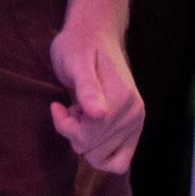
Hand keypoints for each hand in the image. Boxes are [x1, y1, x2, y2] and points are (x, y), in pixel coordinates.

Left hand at [49, 17, 144, 173]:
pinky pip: (120, 160)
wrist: (95, 35)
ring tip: (82, 114)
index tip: (58, 105)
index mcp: (121, 100)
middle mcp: (135, 114)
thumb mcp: (74, 61)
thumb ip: (87, 88)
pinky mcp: (134, 126)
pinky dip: (100, 150)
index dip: (65, 126)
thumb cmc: (77, 45)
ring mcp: (136, 122)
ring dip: (86, 140)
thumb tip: (98, 114)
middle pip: (93, 152)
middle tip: (71, 108)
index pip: (87, 139)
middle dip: (74, 133)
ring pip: (105, 159)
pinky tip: (89, 126)